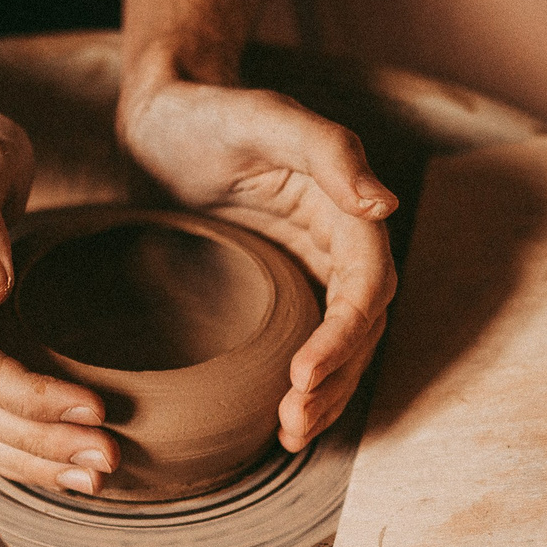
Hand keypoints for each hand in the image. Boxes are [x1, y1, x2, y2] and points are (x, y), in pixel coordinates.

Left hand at [115, 53, 398, 449]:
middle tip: (291, 422)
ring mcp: (312, 265)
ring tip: (290, 436)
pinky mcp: (282, 286)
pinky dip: (305, 385)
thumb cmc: (206, 110)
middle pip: (361, 325)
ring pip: (342, 345)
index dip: (344, 335)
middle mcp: (340, 239)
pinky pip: (308, 342)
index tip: (303, 375)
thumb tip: (385, 205)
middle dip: (335, 379)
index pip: (365, 283)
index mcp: (347, 203)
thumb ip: (328, 151)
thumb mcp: (261, 117)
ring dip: (327, 395)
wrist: (161, 117)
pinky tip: (281, 423)